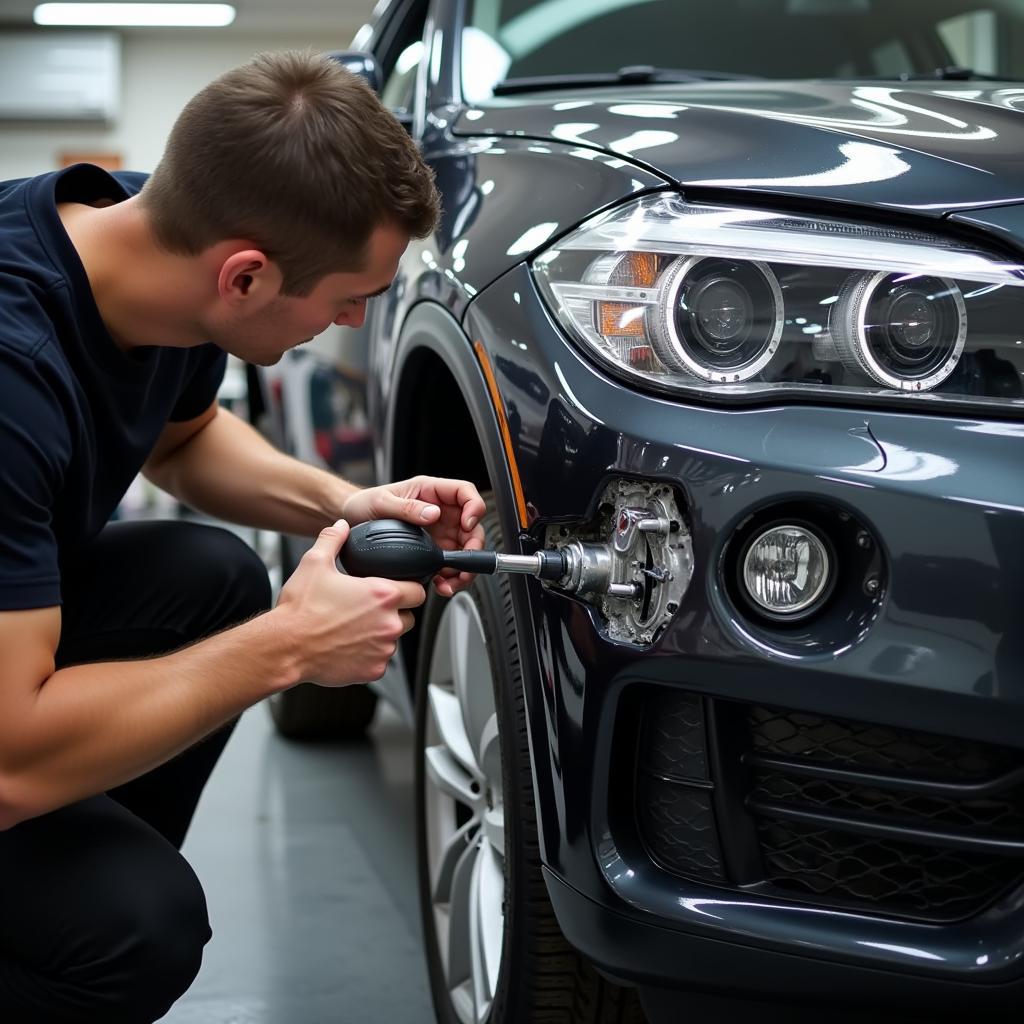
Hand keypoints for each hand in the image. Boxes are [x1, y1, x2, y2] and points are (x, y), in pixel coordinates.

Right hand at [275, 520, 425, 685]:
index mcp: (382, 594)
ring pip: (395, 639)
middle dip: (395, 612)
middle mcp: (388, 623)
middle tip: (370, 609)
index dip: (410, 588)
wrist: (285, 646)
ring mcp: (383, 649)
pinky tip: (350, 646)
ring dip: (382, 634)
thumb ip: (333, 540)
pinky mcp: (374, 670)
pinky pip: (381, 660)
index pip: (419, 591)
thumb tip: (341, 526)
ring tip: (355, 628)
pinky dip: (370, 654)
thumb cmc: (300, 610)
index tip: (399, 589)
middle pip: (410, 616)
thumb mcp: (315, 563)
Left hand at [340, 476, 486, 596]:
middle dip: (473, 546)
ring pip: (464, 548)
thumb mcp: (381, 502)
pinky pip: (449, 564)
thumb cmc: (364, 504)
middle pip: (471, 525)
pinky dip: (450, 577)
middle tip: (465, 562)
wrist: (350, 522)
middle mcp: (439, 512)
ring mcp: (437, 533)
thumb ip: (407, 508)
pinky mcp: (431, 551)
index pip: (465, 492)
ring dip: (463, 567)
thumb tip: (432, 514)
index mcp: (431, 492)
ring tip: (453, 580)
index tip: (467, 524)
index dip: (473, 507)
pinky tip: (442, 584)